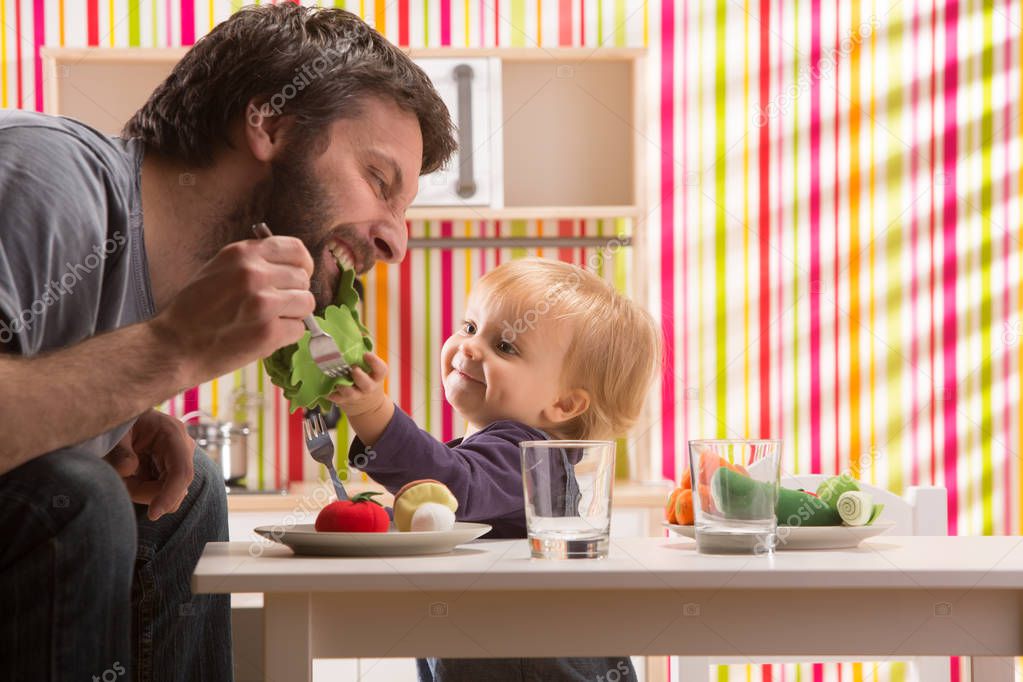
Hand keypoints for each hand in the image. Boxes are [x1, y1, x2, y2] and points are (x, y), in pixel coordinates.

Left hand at [104, 409, 195, 520]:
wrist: (124, 420)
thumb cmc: (120, 424)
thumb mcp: (116, 434)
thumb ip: (119, 452)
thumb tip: (128, 469)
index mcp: (172, 434)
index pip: (182, 472)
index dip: (170, 495)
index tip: (153, 515)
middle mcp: (182, 448)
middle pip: (174, 488)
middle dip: (145, 492)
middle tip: (120, 479)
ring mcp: (180, 460)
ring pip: (167, 494)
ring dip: (142, 492)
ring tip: (124, 475)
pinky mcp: (173, 470)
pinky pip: (161, 492)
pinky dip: (143, 490)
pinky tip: (133, 476)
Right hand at [150, 235, 315, 383]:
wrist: (174, 345)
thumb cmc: (195, 309)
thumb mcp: (220, 268)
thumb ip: (254, 262)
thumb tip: (291, 265)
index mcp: (243, 253)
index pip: (295, 249)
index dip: (302, 265)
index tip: (299, 276)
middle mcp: (255, 274)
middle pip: (303, 279)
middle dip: (294, 293)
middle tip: (275, 307)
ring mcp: (263, 304)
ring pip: (306, 303)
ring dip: (293, 315)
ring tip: (268, 321)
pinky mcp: (268, 333)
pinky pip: (298, 329)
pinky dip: (286, 336)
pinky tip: (263, 336)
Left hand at [328, 353, 389, 417]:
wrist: (368, 405)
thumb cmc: (368, 379)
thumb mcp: (372, 370)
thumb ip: (365, 353)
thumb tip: (360, 334)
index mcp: (377, 377)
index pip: (381, 369)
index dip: (374, 362)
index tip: (366, 354)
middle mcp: (368, 387)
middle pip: (366, 384)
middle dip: (359, 376)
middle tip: (353, 368)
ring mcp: (356, 396)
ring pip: (350, 393)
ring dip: (342, 385)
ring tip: (337, 378)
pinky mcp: (344, 401)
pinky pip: (336, 398)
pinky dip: (329, 393)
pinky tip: (325, 387)